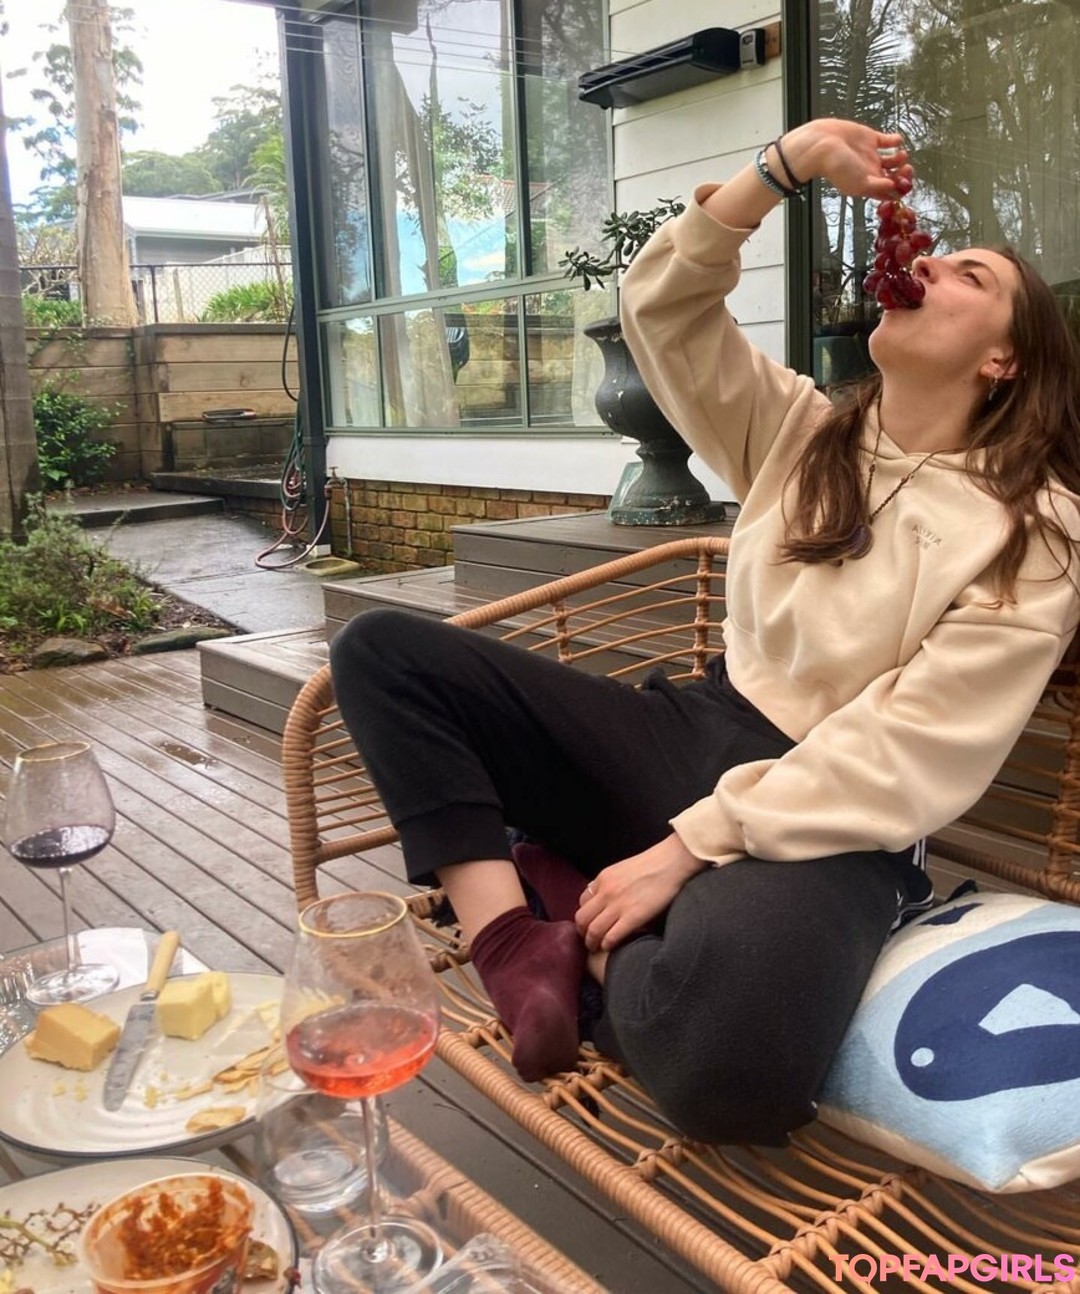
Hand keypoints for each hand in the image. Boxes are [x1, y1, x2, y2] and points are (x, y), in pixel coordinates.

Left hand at [575, 832, 707, 952]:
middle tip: (588, 940)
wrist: (672, 861)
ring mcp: (619, 904)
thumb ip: (610, 884)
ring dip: (592, 943)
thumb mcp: (622, 870)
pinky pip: (611, 937)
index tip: (588, 925)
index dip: (584, 917)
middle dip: (583, 933)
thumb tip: (602, 898)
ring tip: (597, 948)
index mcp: (603, 879)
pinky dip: (607, 945)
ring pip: (593, 930)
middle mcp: (606, 892)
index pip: (582, 902)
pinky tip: (610, 948)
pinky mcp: (634, 916)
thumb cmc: (652, 865)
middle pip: (582, 919)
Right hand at [780, 118, 913, 199]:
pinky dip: (895, 141)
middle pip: (894, 176)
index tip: (905, 183)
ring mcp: (871, 156)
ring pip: (893, 160)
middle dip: (903, 174)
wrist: (821, 145)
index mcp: (867, 185)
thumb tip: (894, 189)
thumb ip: (879, 187)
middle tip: (907, 169)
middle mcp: (870, 172)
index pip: (889, 192)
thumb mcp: (859, 183)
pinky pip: (888, 141)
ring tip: (901, 155)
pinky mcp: (870, 139)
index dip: (900, 189)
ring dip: (901, 158)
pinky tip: (897, 141)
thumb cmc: (835, 167)